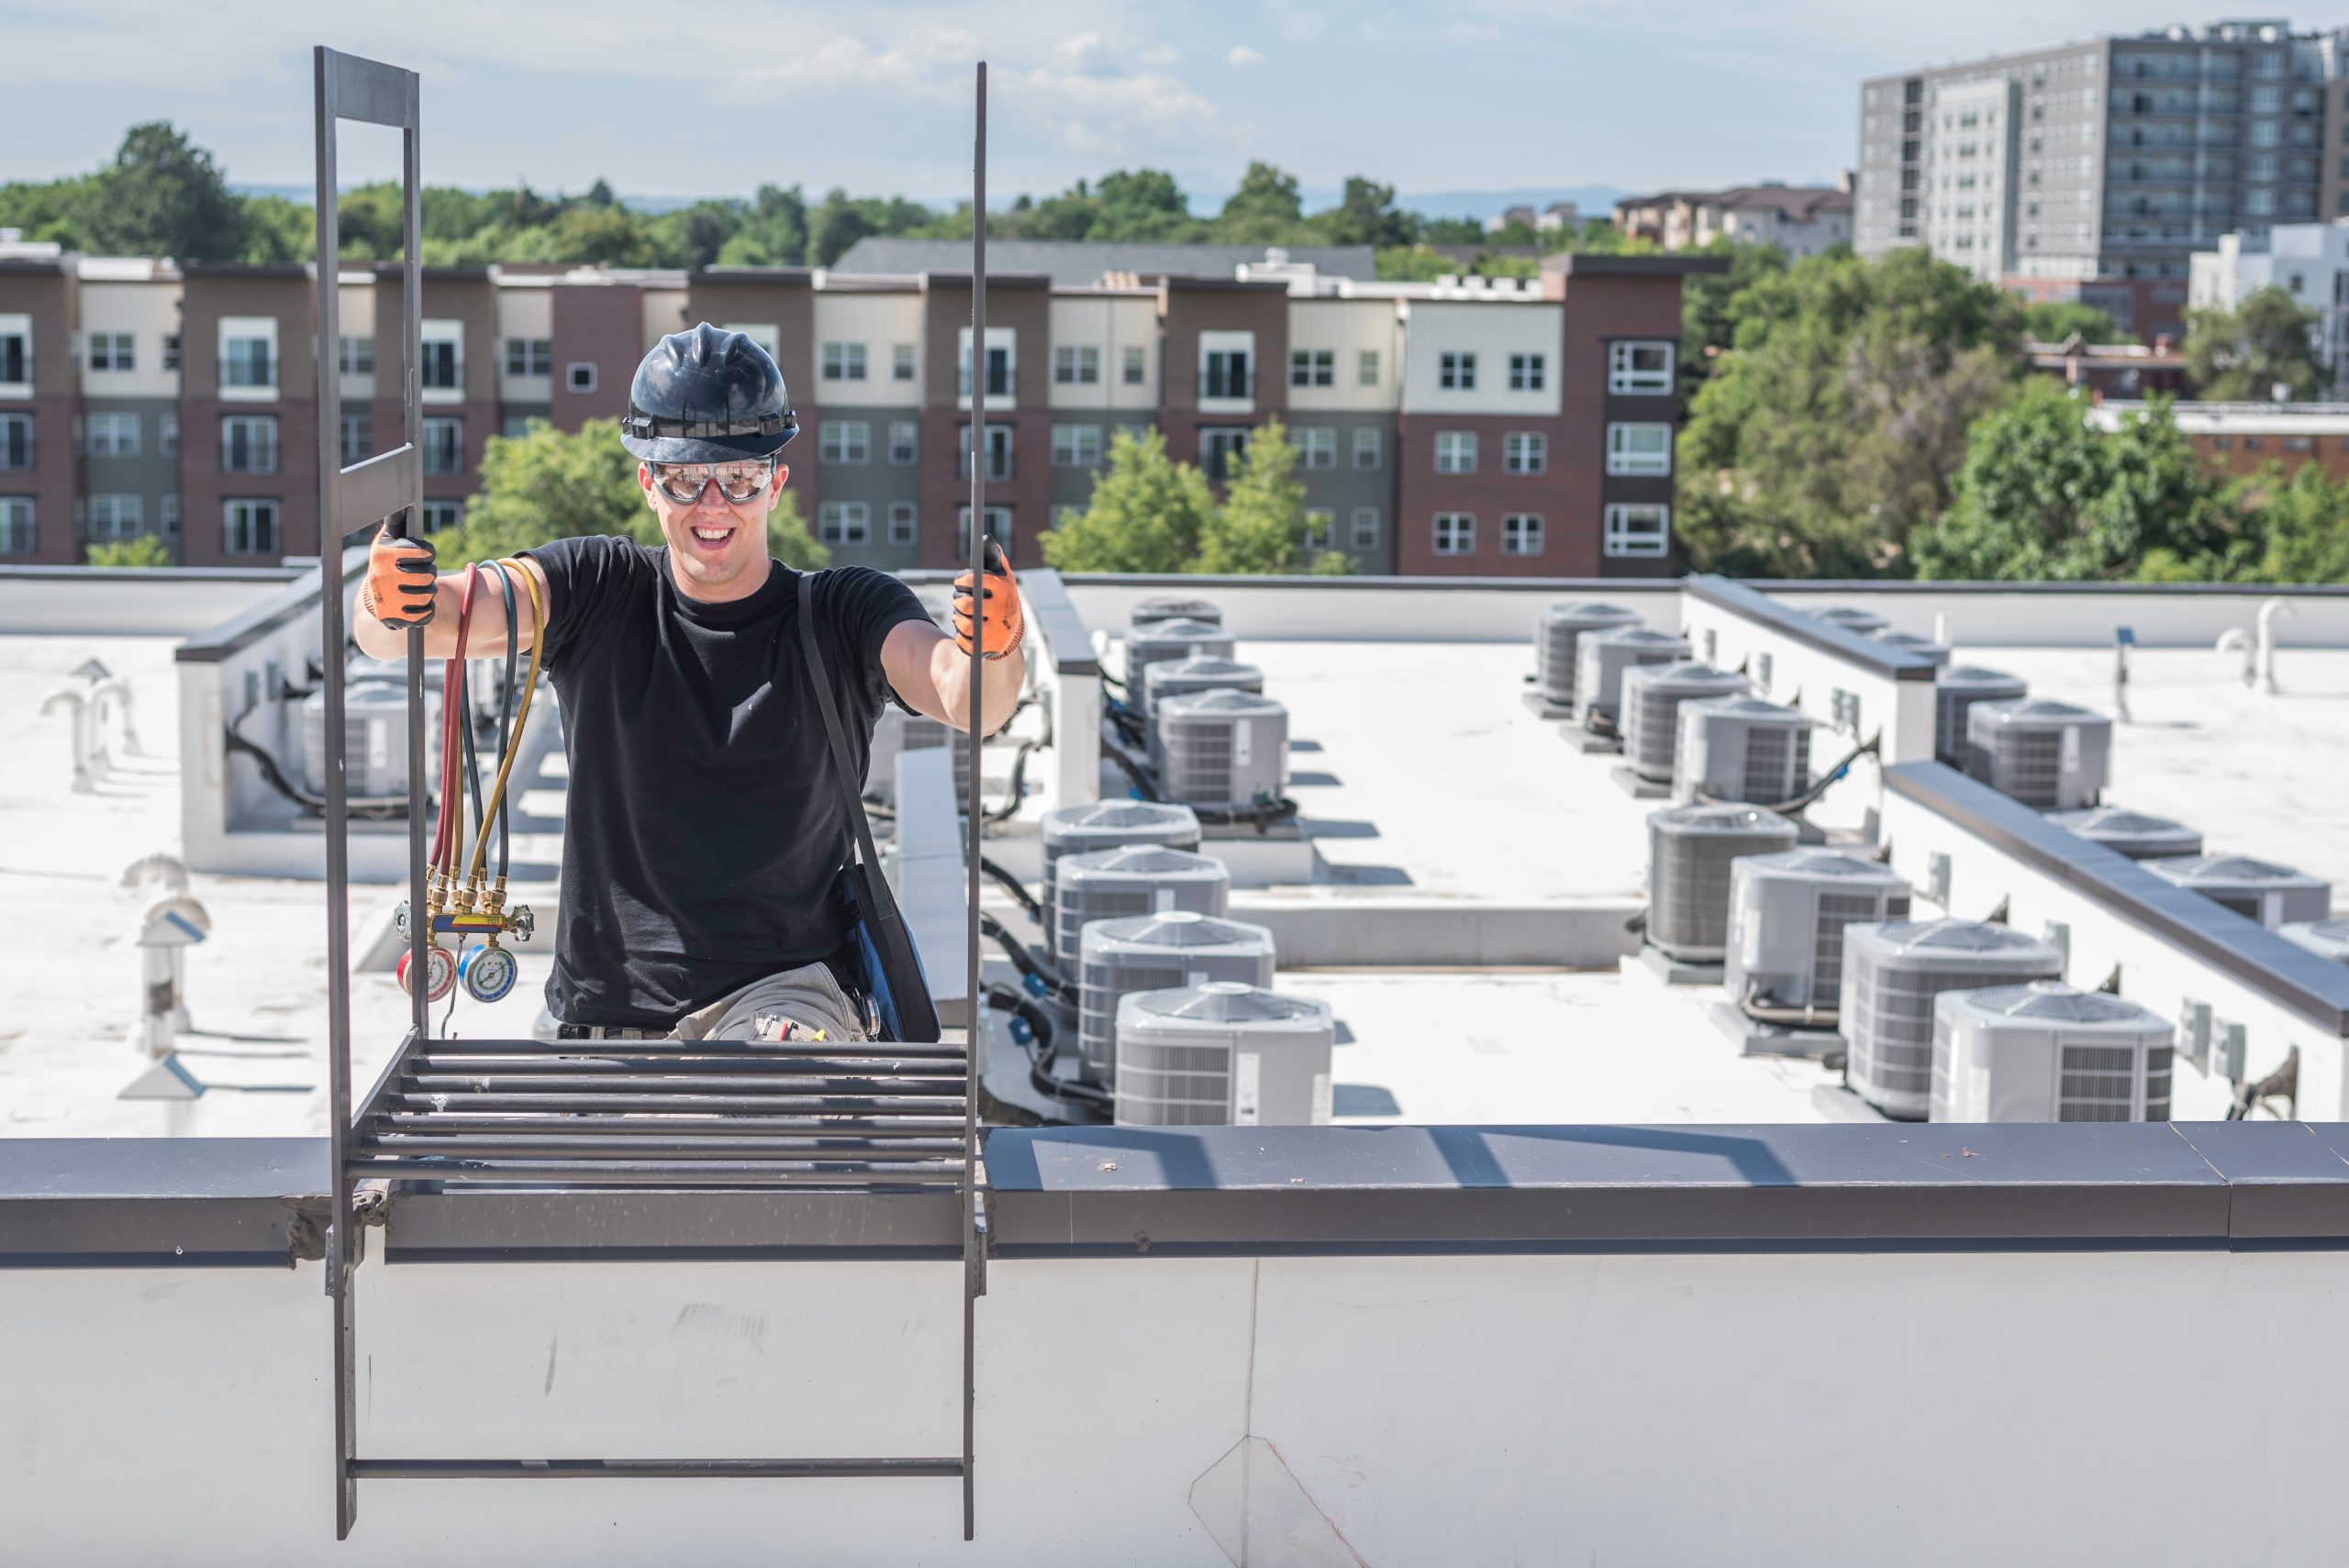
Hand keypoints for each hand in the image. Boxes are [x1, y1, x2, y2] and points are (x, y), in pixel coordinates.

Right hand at [359, 523, 437, 628]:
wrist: (372, 598)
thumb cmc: (387, 563)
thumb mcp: (387, 541)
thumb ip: (396, 522)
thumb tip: (404, 505)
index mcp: (382, 555)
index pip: (425, 552)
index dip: (428, 553)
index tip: (424, 555)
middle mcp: (381, 578)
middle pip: (429, 574)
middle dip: (429, 573)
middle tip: (421, 574)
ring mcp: (388, 601)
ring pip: (429, 594)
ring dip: (428, 591)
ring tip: (418, 588)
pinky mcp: (395, 620)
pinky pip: (427, 614)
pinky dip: (426, 609)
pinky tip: (417, 604)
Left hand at [952, 539, 1023, 659]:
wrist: (1011, 633)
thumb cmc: (1001, 598)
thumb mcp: (1003, 577)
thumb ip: (994, 558)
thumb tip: (985, 538)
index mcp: (1005, 590)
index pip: (978, 580)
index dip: (964, 579)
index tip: (959, 581)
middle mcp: (1002, 611)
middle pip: (966, 603)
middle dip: (959, 601)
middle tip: (961, 601)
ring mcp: (996, 632)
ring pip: (962, 623)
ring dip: (958, 618)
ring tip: (962, 616)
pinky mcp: (988, 648)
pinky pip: (962, 641)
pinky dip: (960, 636)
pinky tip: (967, 633)